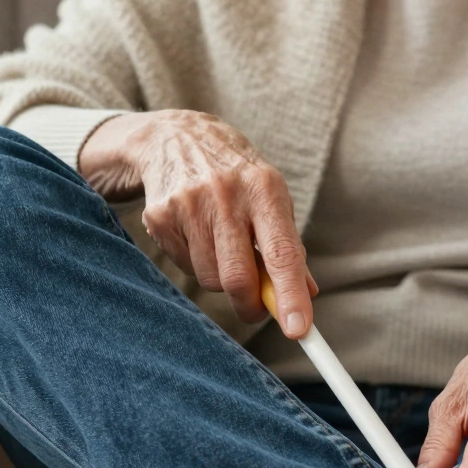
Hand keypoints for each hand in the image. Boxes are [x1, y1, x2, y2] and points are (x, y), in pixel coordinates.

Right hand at [79, 110, 316, 337]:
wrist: (175, 137)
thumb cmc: (237, 177)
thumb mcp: (271, 198)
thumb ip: (288, 247)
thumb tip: (307, 295)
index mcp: (264, 189)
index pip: (281, 253)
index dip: (289, 296)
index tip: (299, 331)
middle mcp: (226, 194)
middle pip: (237, 277)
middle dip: (249, 305)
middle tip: (256, 309)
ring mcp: (188, 204)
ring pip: (210, 278)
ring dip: (221, 279)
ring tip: (221, 247)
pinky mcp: (159, 215)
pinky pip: (184, 266)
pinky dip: (195, 263)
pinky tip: (196, 234)